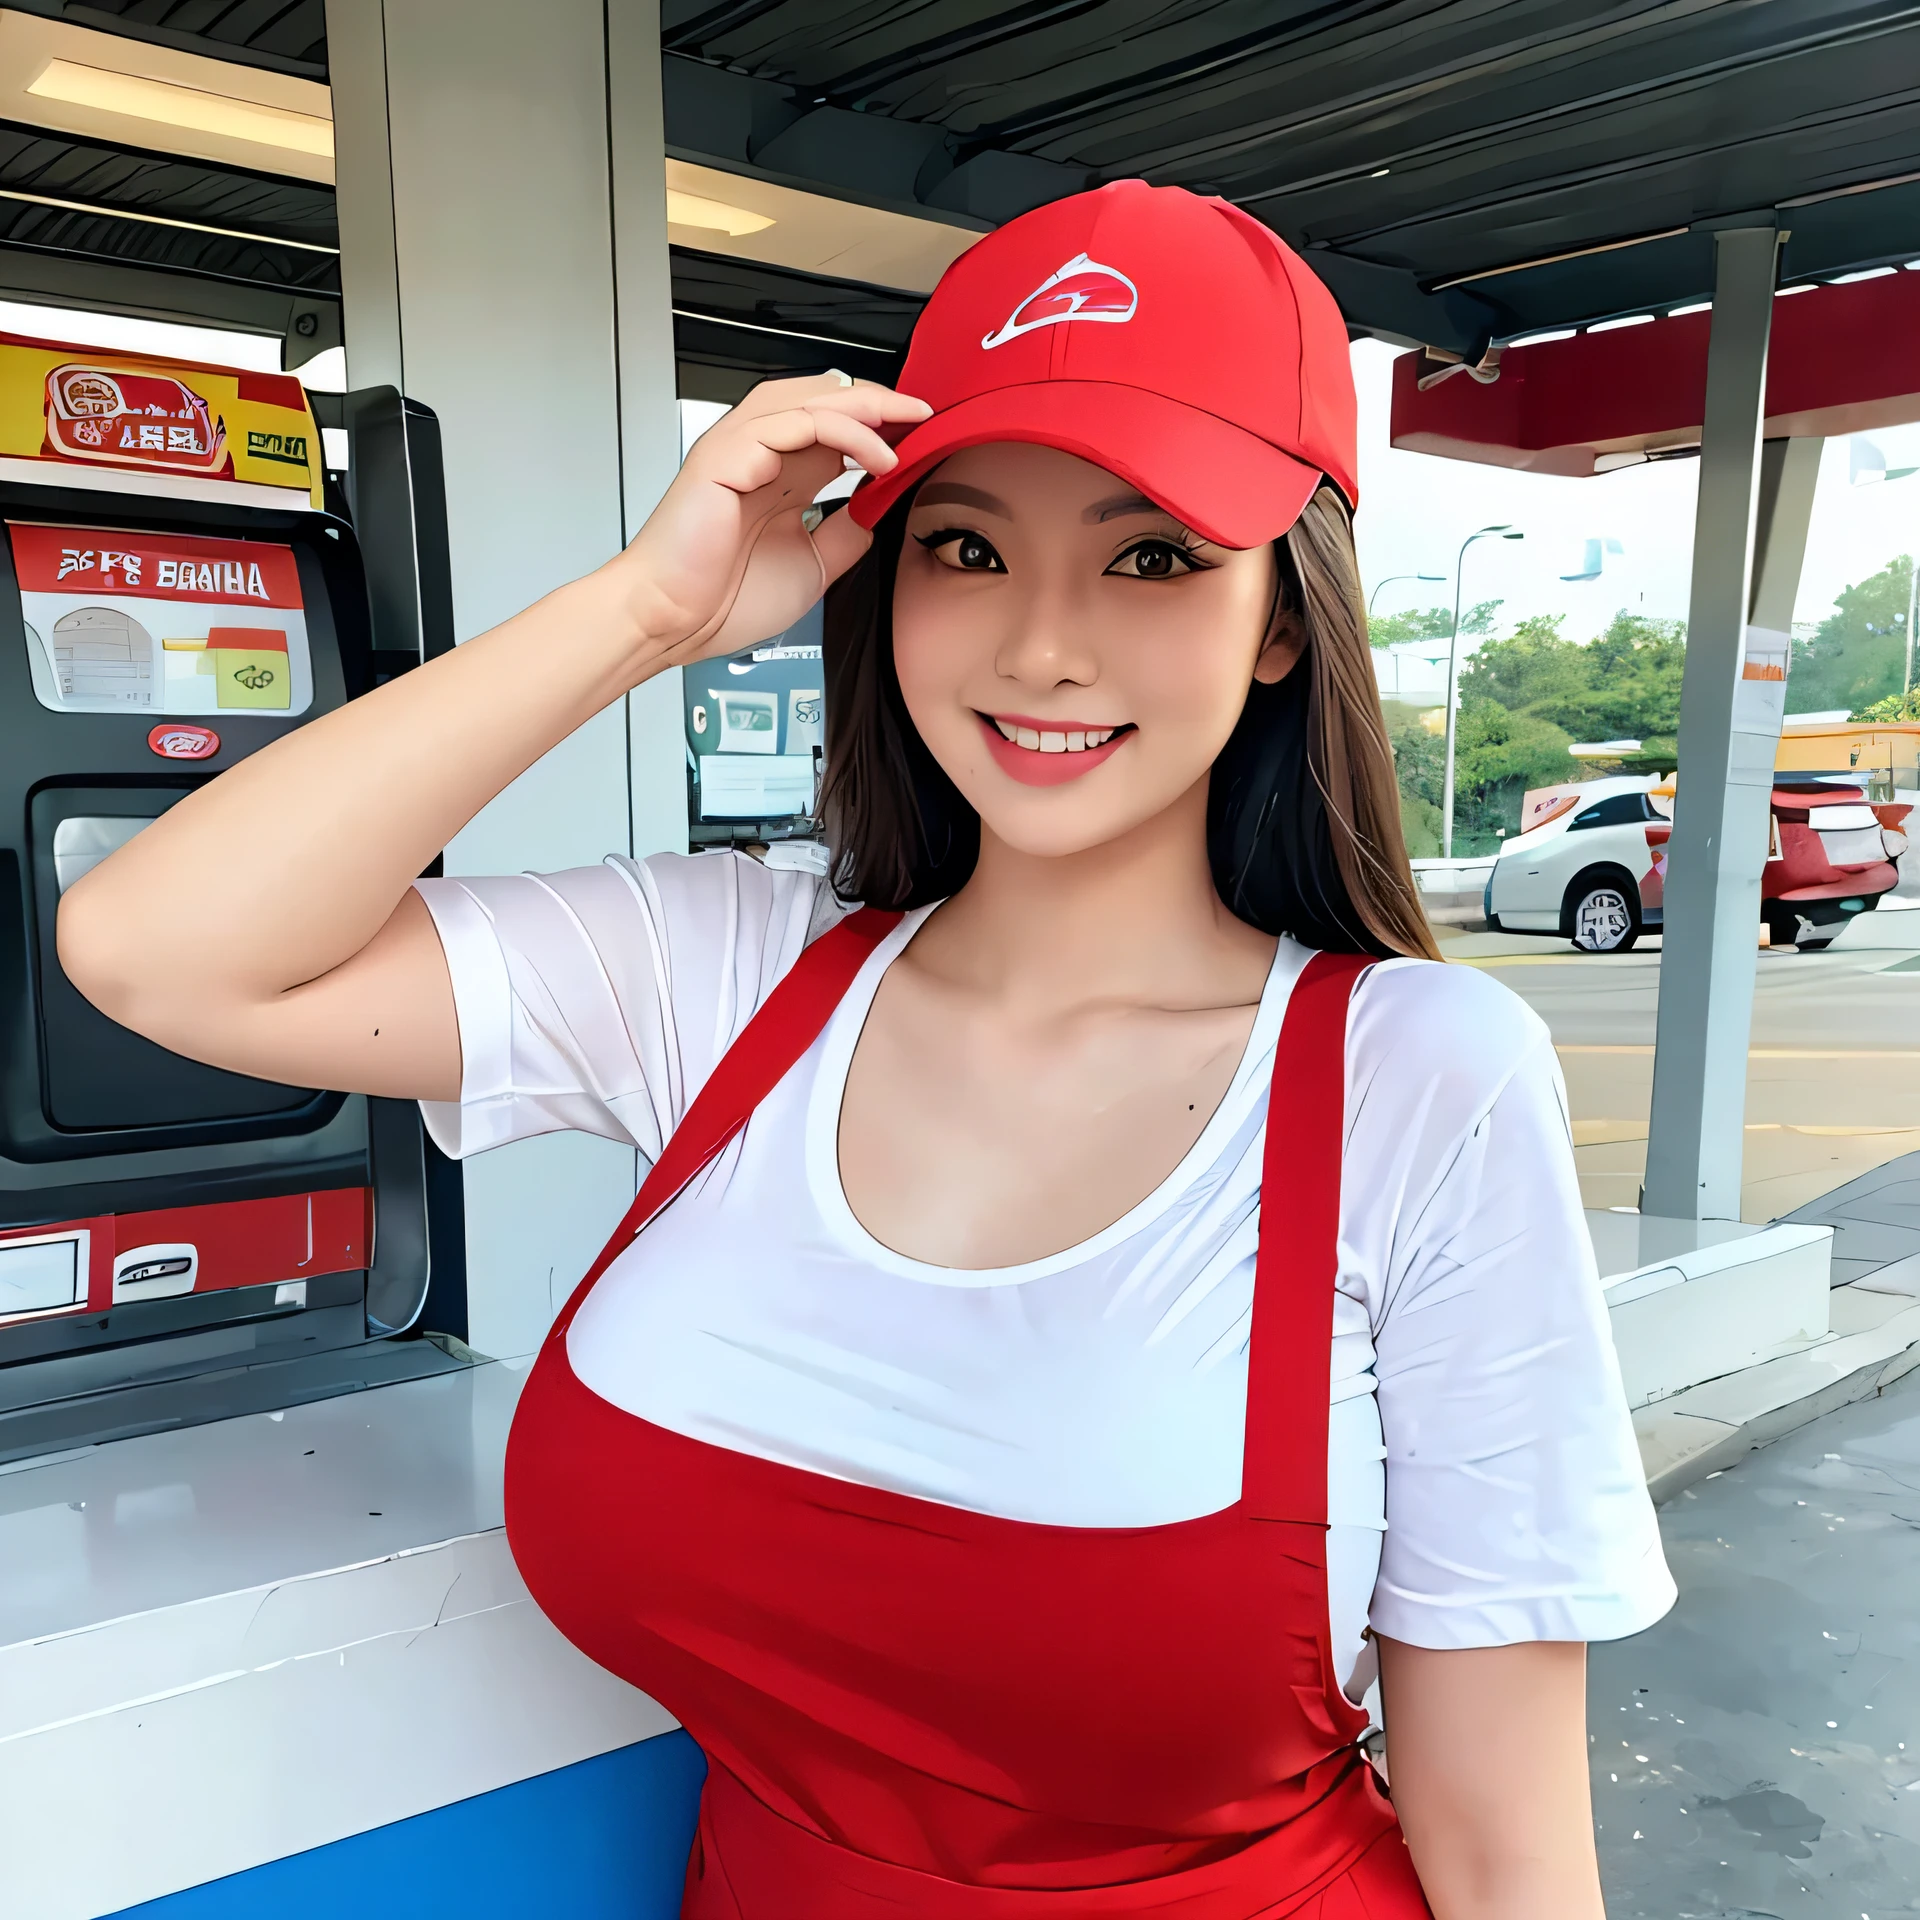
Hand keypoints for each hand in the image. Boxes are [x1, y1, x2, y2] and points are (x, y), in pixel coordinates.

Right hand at [612, 372, 930, 665]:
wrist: (672, 623)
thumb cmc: (721, 599)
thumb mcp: (813, 565)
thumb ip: (845, 534)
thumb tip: (878, 512)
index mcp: (777, 474)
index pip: (836, 426)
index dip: (881, 425)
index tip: (922, 438)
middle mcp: (759, 454)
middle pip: (825, 398)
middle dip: (879, 402)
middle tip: (922, 416)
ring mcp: (739, 449)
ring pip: (808, 399)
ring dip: (864, 408)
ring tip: (905, 428)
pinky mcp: (724, 457)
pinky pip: (787, 423)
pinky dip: (837, 431)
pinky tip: (870, 455)